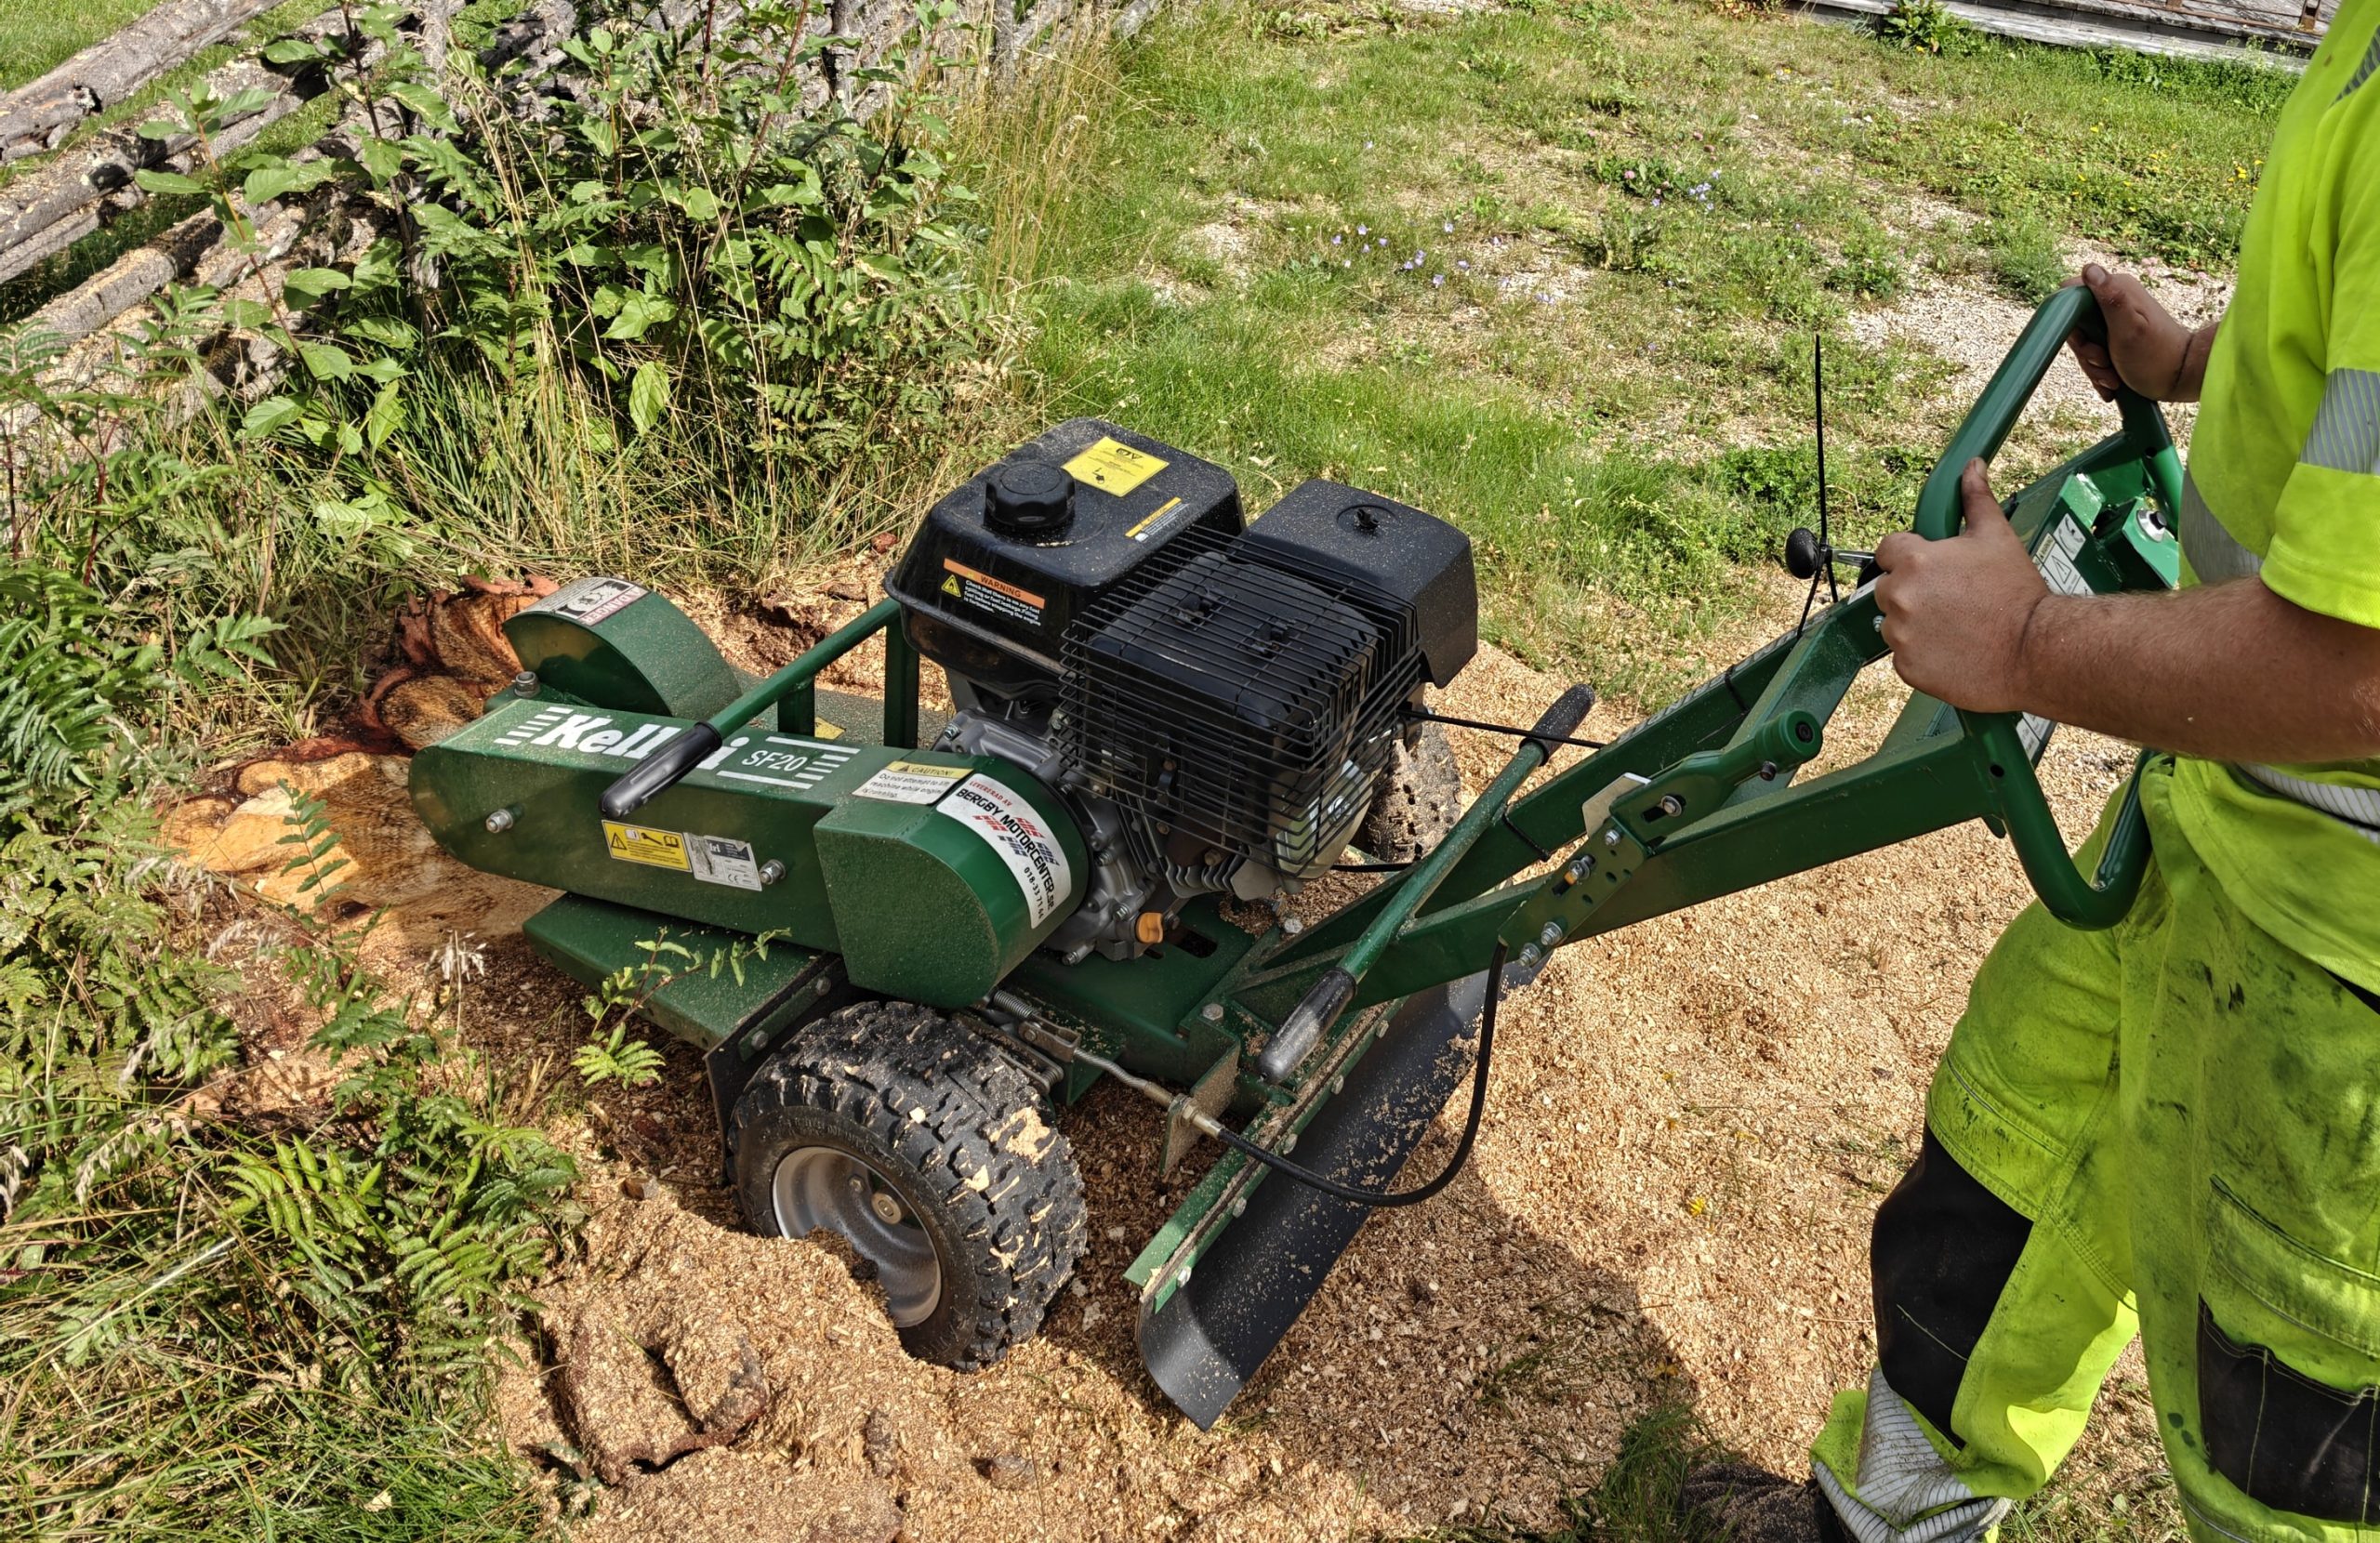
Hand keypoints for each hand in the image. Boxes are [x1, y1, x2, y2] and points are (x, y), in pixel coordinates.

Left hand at [1873, 460, 2048, 712]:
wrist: (2035, 650)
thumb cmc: (2017, 592)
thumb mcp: (1997, 537)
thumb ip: (1976, 499)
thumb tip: (1972, 467)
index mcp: (1914, 561)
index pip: (1887, 550)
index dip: (1909, 556)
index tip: (1931, 567)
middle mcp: (1900, 597)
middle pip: (1889, 588)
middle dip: (1913, 591)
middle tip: (1952, 599)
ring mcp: (1900, 635)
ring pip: (1893, 624)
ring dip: (1915, 624)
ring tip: (1957, 625)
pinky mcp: (1907, 668)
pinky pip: (1904, 656)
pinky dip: (1922, 654)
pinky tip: (1954, 649)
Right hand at [2066, 264, 2213, 403]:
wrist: (2181, 379)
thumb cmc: (2156, 356)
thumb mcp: (2129, 329)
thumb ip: (2110, 298)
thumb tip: (2090, 269)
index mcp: (2117, 289)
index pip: (2071, 294)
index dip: (2069, 321)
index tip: (2088, 341)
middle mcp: (2114, 300)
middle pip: (2075, 324)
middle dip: (2085, 351)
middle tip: (2105, 362)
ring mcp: (2115, 321)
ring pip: (2084, 343)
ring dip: (2093, 366)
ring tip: (2113, 377)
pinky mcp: (2116, 338)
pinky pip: (2094, 354)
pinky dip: (2099, 372)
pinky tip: (2113, 382)